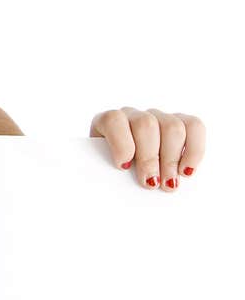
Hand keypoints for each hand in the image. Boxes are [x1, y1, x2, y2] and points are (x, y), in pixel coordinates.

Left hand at [89, 107, 205, 192]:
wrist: (125, 173)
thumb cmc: (112, 174)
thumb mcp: (104, 172)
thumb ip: (107, 173)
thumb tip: (123, 178)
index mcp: (108, 122)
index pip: (114, 120)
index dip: (121, 143)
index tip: (124, 167)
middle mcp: (133, 115)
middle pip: (146, 125)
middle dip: (150, 158)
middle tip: (151, 184)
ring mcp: (159, 117)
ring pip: (172, 127)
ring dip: (171, 159)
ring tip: (168, 184)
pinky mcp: (182, 123)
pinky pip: (194, 126)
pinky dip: (194, 150)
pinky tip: (186, 171)